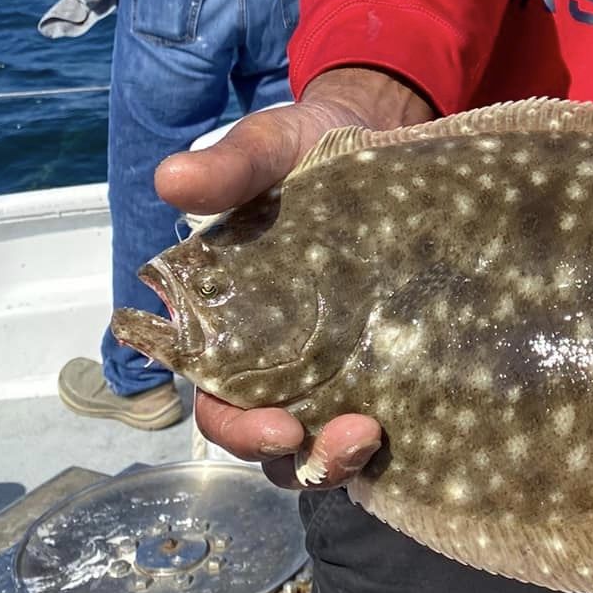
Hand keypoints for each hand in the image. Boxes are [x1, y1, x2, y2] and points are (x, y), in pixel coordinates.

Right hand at [155, 66, 432, 488]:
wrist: (379, 134)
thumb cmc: (306, 150)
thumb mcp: (269, 149)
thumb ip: (229, 168)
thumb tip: (171, 178)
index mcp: (228, 328)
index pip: (219, 404)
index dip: (240, 429)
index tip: (280, 426)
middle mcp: (276, 363)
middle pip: (274, 444)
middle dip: (305, 456)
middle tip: (352, 436)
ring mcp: (335, 368)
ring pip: (323, 448)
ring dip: (344, 459)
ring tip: (378, 436)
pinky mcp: (387, 362)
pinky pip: (383, 421)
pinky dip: (394, 439)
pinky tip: (421, 427)